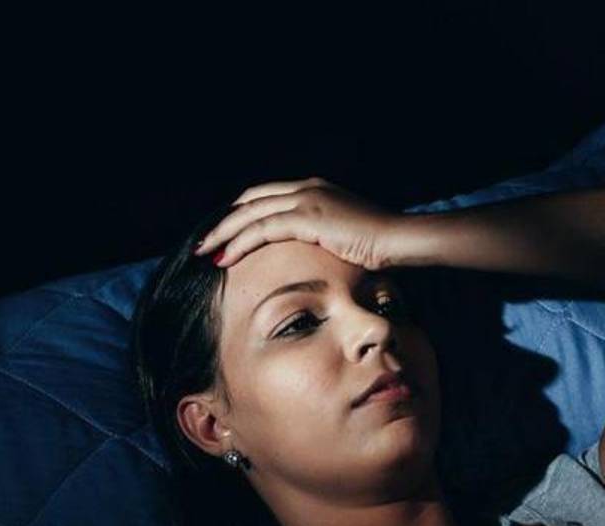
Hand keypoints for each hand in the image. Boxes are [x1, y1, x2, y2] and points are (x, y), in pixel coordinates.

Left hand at [193, 177, 396, 269]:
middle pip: (251, 200)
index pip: (267, 195)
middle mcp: (308, 188)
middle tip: (205, 241)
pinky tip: (225, 258)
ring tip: (204, 251)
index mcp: (317, 189)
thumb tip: (316, 252)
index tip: (228, 231)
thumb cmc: (382, 244)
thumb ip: (328, 235)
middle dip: (225, 220)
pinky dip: (239, 243)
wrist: (400, 239)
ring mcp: (306, 200)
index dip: (244, 212)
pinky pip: (261, 229)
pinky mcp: (306, 217)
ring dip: (223, 233)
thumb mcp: (349, 234)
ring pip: (250, 213)